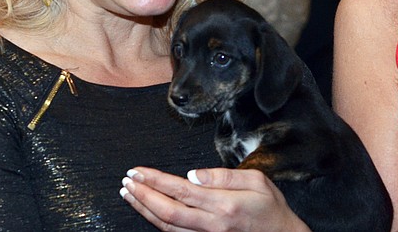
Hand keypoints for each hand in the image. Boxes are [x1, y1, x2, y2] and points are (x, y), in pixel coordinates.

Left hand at [120, 166, 308, 231]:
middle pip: (167, 211)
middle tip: (127, 181)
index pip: (180, 190)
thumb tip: (193, 174)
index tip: (138, 170)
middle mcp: (211, 224)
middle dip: (143, 195)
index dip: (155, 180)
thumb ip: (224, 176)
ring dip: (144, 209)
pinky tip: (149, 211)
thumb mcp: (257, 181)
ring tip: (129, 194)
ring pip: (166, 226)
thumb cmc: (270, 208)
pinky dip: (156, 222)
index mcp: (223, 204)